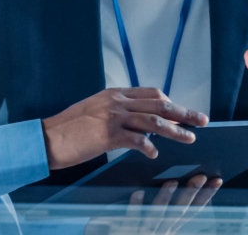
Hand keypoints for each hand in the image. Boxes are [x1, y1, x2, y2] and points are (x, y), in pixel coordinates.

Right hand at [42, 88, 208, 169]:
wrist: (46, 138)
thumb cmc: (69, 129)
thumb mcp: (95, 111)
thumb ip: (117, 112)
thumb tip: (140, 122)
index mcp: (114, 94)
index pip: (151, 93)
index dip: (171, 102)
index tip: (184, 112)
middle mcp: (116, 102)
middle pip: (159, 103)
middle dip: (183, 112)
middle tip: (201, 120)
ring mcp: (112, 117)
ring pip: (154, 120)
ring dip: (175, 130)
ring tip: (190, 138)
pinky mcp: (107, 135)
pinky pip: (137, 140)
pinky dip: (149, 147)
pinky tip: (154, 154)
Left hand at [88, 175, 223, 234]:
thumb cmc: (139, 232)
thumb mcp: (157, 226)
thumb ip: (167, 210)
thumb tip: (177, 180)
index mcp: (170, 228)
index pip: (192, 210)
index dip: (206, 196)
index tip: (218, 181)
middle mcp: (162, 231)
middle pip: (179, 211)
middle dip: (191, 193)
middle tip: (201, 177)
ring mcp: (146, 231)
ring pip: (158, 214)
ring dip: (166, 197)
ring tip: (172, 182)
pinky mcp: (128, 231)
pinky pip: (132, 218)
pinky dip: (136, 205)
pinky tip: (138, 192)